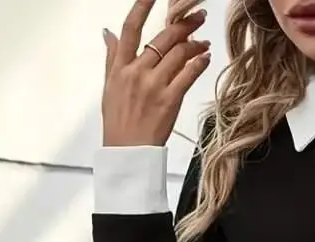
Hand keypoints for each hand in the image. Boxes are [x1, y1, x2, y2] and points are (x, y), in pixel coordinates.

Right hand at [101, 0, 210, 147]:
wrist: (127, 153)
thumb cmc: (119, 124)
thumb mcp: (109, 87)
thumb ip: (112, 58)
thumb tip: (109, 34)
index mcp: (121, 67)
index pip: (131, 27)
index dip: (143, 6)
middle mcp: (137, 72)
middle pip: (163, 38)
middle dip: (184, 23)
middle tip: (198, 16)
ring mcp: (155, 85)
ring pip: (178, 54)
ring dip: (195, 43)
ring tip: (203, 41)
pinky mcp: (170, 100)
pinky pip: (188, 74)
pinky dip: (199, 63)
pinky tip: (205, 58)